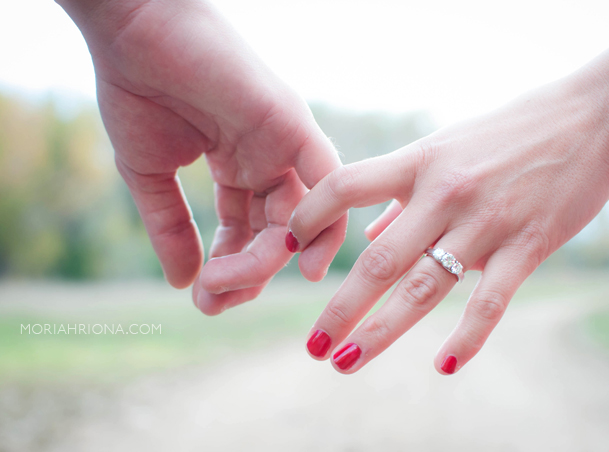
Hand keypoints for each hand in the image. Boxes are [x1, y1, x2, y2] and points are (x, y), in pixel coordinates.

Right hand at [59, 0, 345, 312]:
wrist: (132, 31)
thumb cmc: (137, 91)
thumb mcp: (148, 175)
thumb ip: (171, 228)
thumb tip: (183, 283)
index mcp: (240, 170)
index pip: (249, 234)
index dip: (231, 271)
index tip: (203, 300)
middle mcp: (271, 162)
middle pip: (278, 235)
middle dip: (249, 274)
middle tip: (213, 298)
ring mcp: (285, 144)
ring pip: (300, 218)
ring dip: (269, 259)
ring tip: (228, 282)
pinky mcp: (294, 123)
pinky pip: (326, 178)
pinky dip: (320, 220)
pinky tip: (298, 259)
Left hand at [288, 74, 608, 373]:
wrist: (592, 117)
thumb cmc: (509, 132)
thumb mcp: (445, 147)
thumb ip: (401, 192)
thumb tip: (368, 235)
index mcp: (418, 162)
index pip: (344, 186)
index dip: (307, 216)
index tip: (284, 248)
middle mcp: (444, 193)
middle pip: (378, 260)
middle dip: (340, 308)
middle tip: (312, 346)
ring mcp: (486, 222)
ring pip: (423, 287)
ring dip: (381, 331)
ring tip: (347, 361)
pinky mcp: (528, 245)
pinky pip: (489, 301)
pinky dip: (467, 338)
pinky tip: (444, 366)